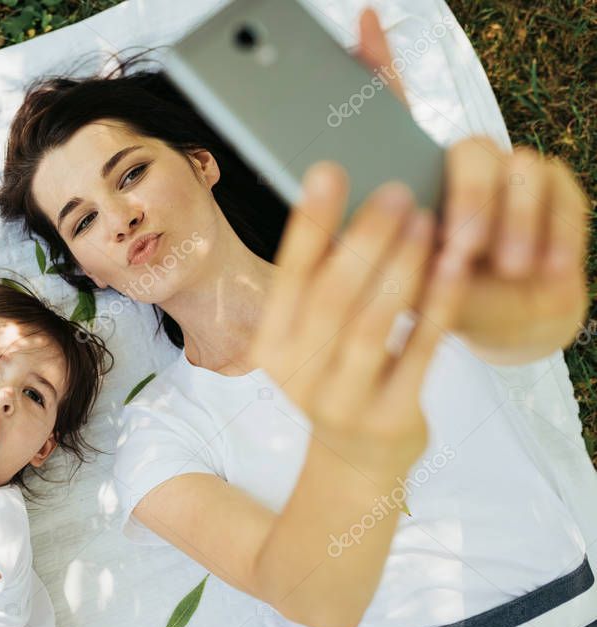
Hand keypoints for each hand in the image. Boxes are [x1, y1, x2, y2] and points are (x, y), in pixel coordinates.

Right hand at [255, 162, 465, 479]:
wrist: (358, 459)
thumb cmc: (339, 376)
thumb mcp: (314, 339)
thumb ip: (322, 287)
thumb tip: (351, 207)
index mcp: (271, 345)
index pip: (290, 275)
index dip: (310, 223)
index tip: (329, 171)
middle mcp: (297, 373)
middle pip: (333, 294)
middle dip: (366, 237)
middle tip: (397, 191)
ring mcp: (340, 400)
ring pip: (374, 321)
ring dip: (403, 265)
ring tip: (428, 220)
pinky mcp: (387, 417)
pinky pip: (418, 350)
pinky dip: (437, 305)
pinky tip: (454, 267)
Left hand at [353, 6, 591, 360]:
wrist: (508, 323)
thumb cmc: (446, 297)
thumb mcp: (401, 281)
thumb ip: (376, 250)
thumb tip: (340, 223)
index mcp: (416, 179)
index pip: (396, 112)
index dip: (380, 63)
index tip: (364, 20)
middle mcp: (463, 165)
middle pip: (469, 149)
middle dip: (468, 203)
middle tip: (458, 252)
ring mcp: (514, 172)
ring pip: (516, 169)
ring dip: (510, 227)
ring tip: (502, 269)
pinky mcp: (559, 189)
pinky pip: (558, 196)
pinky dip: (549, 237)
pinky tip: (540, 267)